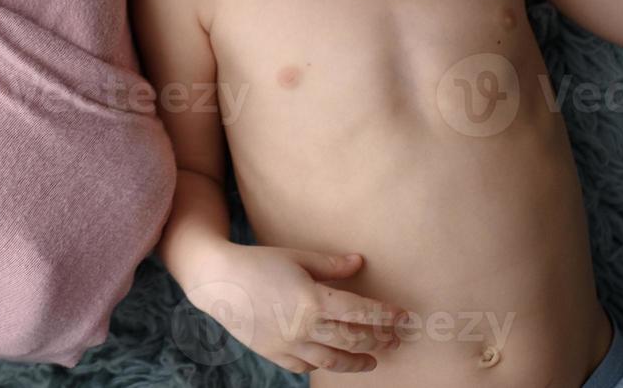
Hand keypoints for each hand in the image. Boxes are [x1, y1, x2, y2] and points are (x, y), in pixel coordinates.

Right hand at [187, 244, 406, 375]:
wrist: (218, 281)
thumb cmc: (258, 262)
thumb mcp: (296, 256)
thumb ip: (331, 265)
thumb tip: (360, 263)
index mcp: (313, 299)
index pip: (361, 312)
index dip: (385, 315)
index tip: (403, 317)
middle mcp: (304, 327)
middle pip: (353, 339)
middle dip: (379, 339)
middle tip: (396, 339)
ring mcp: (289, 344)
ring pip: (333, 361)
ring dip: (358, 362)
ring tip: (373, 359)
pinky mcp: (275, 354)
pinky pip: (305, 365)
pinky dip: (322, 364)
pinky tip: (332, 360)